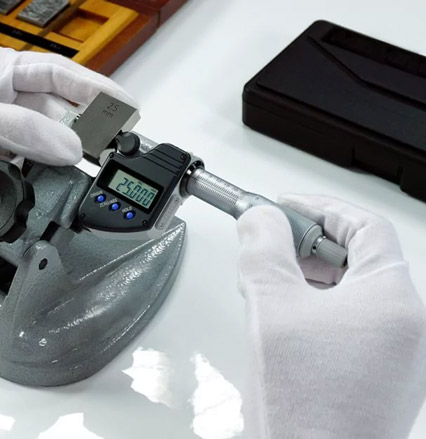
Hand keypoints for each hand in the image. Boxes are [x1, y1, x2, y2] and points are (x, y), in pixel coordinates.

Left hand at [0, 44, 134, 220]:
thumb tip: (73, 146)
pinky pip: (12, 170)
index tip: (130, 113)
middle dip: (83, 133)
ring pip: (33, 145)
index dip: (97, 93)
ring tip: (86, 179)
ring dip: (58, 161)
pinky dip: (29, 180)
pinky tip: (43, 190)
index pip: (59, 76)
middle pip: (52, 113)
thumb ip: (22, 131)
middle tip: (116, 158)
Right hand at [236, 194, 425, 437]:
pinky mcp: (385, 379)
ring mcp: (402, 355)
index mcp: (394, 297)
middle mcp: (409, 324)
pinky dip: (321, 315)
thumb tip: (260, 220)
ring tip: (269, 291)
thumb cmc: (309, 405)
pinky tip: (286, 329)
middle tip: (268, 247)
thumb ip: (263, 252)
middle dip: (308, 247)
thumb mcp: (270, 309)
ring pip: (357, 295)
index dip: (317, 209)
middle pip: (361, 259)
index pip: (364, 226)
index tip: (281, 209)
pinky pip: (357, 329)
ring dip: (312, 282)